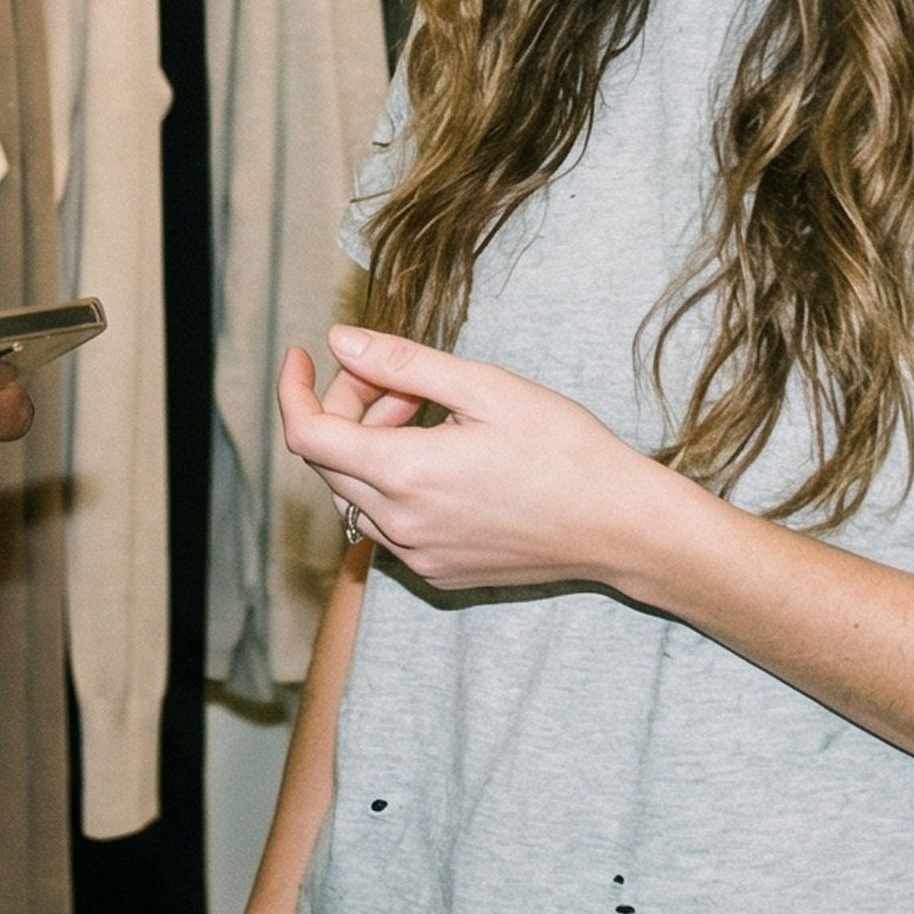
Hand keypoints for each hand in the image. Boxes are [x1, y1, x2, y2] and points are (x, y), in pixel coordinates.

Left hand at [277, 325, 712, 593]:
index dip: (295, 390)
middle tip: (403, 382)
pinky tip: (444, 458)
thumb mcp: (485, 387)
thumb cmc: (564, 448)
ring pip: (356, 493)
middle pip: (329, 460)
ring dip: (372, 447)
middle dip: (349, 408)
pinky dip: (394, 483)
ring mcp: (418, 555)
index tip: (303, 356)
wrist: (619, 525)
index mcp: (405, 474)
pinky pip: (388, 523)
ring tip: (431, 415)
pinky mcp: (438, 571)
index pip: (307, 435)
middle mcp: (400, 525)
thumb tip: (339, 341)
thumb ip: (403, 364)